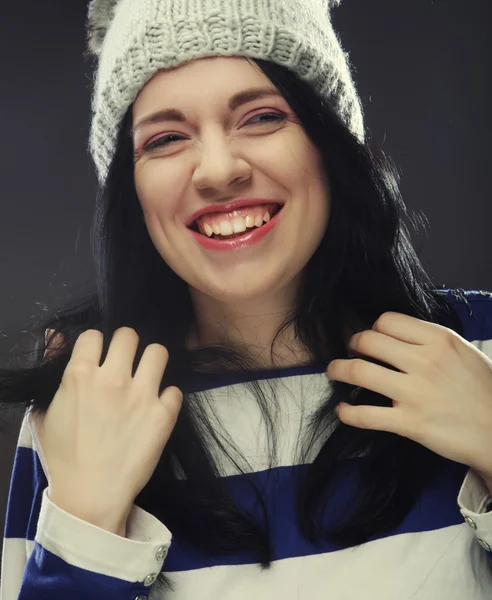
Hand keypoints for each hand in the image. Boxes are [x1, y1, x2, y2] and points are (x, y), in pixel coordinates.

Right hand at [31, 327, 182, 532]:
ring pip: (158, 352)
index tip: (99, 358)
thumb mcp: (45, 412)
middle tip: (126, 364)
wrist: (90, 497)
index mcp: (79, 375)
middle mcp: (113, 379)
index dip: (96, 345)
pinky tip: (158, 410)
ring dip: (152, 363)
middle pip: (129, 335)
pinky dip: (168, 399)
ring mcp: (141, 395)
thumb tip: (58, 337)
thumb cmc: (63, 458)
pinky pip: (175, 390)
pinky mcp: (164, 414)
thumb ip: (53, 370)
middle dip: (126, 346)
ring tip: (147, 378)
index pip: (94, 335)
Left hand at [327, 312, 491, 481]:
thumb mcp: (464, 352)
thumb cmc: (483, 390)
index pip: (387, 321)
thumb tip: (396, 333)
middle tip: (351, 351)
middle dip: (352, 344)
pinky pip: (366, 415)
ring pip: (359, 371)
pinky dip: (347, 412)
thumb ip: (430, 340)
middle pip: (368, 340)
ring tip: (334, 372)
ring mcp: (415, 393)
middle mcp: (425, 362)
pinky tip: (343, 410)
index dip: (375, 328)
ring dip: (338, 370)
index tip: (373, 338)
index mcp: (439, 340)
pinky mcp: (409, 423)